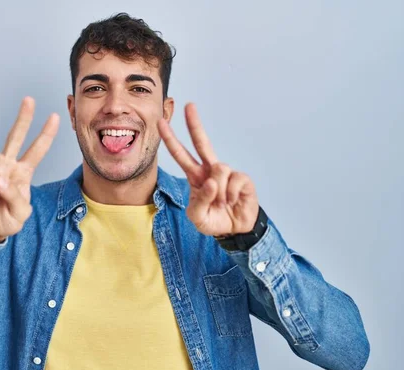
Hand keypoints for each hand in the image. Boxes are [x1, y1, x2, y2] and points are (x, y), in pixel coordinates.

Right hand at [0, 97, 58, 242]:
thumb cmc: (5, 221)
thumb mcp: (19, 213)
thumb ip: (14, 196)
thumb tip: (0, 179)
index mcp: (23, 173)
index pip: (37, 150)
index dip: (46, 134)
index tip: (55, 117)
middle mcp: (7, 167)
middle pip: (15, 137)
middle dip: (22, 118)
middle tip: (29, 100)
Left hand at [158, 103, 258, 235]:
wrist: (234, 230)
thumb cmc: (213, 220)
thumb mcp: (197, 217)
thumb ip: (200, 201)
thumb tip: (211, 182)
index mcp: (195, 176)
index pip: (181, 155)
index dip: (171, 139)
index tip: (161, 123)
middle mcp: (210, 170)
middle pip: (202, 142)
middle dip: (195, 124)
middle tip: (189, 105)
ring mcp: (227, 173)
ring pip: (219, 169)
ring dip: (218, 191)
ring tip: (221, 203)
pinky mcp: (242, 179)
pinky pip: (234, 180)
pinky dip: (230, 194)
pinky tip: (232, 201)